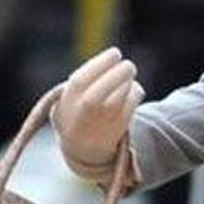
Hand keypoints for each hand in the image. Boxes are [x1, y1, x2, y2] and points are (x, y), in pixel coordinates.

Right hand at [51, 47, 144, 169]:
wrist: (83, 149)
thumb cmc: (76, 114)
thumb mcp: (68, 98)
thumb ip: (82, 82)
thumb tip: (109, 61)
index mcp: (68, 101)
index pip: (82, 79)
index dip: (102, 63)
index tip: (115, 53)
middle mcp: (83, 113)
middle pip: (103, 89)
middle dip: (119, 72)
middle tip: (128, 65)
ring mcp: (101, 122)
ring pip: (119, 97)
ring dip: (128, 83)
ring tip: (128, 78)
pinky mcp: (118, 129)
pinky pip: (131, 107)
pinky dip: (136, 95)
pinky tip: (134, 91)